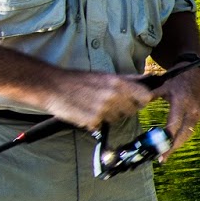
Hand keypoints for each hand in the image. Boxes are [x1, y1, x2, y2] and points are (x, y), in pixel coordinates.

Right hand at [40, 70, 154, 131]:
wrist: (53, 87)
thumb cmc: (79, 80)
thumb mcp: (104, 75)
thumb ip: (127, 79)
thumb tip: (146, 79)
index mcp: (118, 83)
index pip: (145, 97)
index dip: (141, 99)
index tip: (136, 100)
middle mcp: (113, 97)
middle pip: (132, 110)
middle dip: (124, 108)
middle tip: (107, 101)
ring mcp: (103, 110)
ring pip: (117, 119)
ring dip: (109, 115)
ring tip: (94, 105)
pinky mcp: (93, 121)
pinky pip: (101, 125)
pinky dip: (95, 121)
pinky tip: (86, 112)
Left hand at [150, 66, 199, 160]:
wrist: (196, 73)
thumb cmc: (176, 79)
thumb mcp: (162, 85)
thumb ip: (149, 96)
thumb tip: (134, 104)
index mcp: (181, 103)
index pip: (174, 126)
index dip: (166, 139)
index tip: (158, 149)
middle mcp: (192, 111)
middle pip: (183, 135)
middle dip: (172, 148)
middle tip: (162, 159)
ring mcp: (198, 114)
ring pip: (188, 134)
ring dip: (177, 145)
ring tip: (166, 154)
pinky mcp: (199, 116)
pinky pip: (190, 130)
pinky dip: (182, 138)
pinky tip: (173, 144)